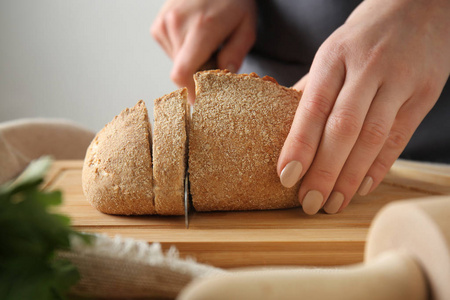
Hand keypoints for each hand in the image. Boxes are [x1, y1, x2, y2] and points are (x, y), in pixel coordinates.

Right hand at [151, 0, 256, 102]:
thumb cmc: (233, 0)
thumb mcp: (246, 27)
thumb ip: (235, 54)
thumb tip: (224, 75)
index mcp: (201, 28)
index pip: (183, 73)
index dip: (190, 91)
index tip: (200, 101)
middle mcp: (177, 25)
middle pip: (181, 72)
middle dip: (198, 75)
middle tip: (214, 61)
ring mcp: (164, 24)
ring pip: (175, 63)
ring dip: (190, 62)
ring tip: (205, 44)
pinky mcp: (157, 25)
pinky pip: (169, 52)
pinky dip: (182, 52)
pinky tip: (193, 38)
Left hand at [278, 0, 449, 214]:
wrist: (419, 5)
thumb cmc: (364, 35)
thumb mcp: (332, 52)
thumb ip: (313, 90)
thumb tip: (286, 128)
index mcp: (334, 58)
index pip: (313, 107)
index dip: (299, 145)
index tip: (286, 177)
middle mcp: (366, 68)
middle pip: (343, 128)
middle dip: (324, 170)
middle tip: (309, 203)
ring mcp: (399, 81)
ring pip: (372, 138)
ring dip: (351, 177)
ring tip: (333, 203)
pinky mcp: (424, 93)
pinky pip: (399, 137)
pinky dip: (379, 166)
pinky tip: (362, 187)